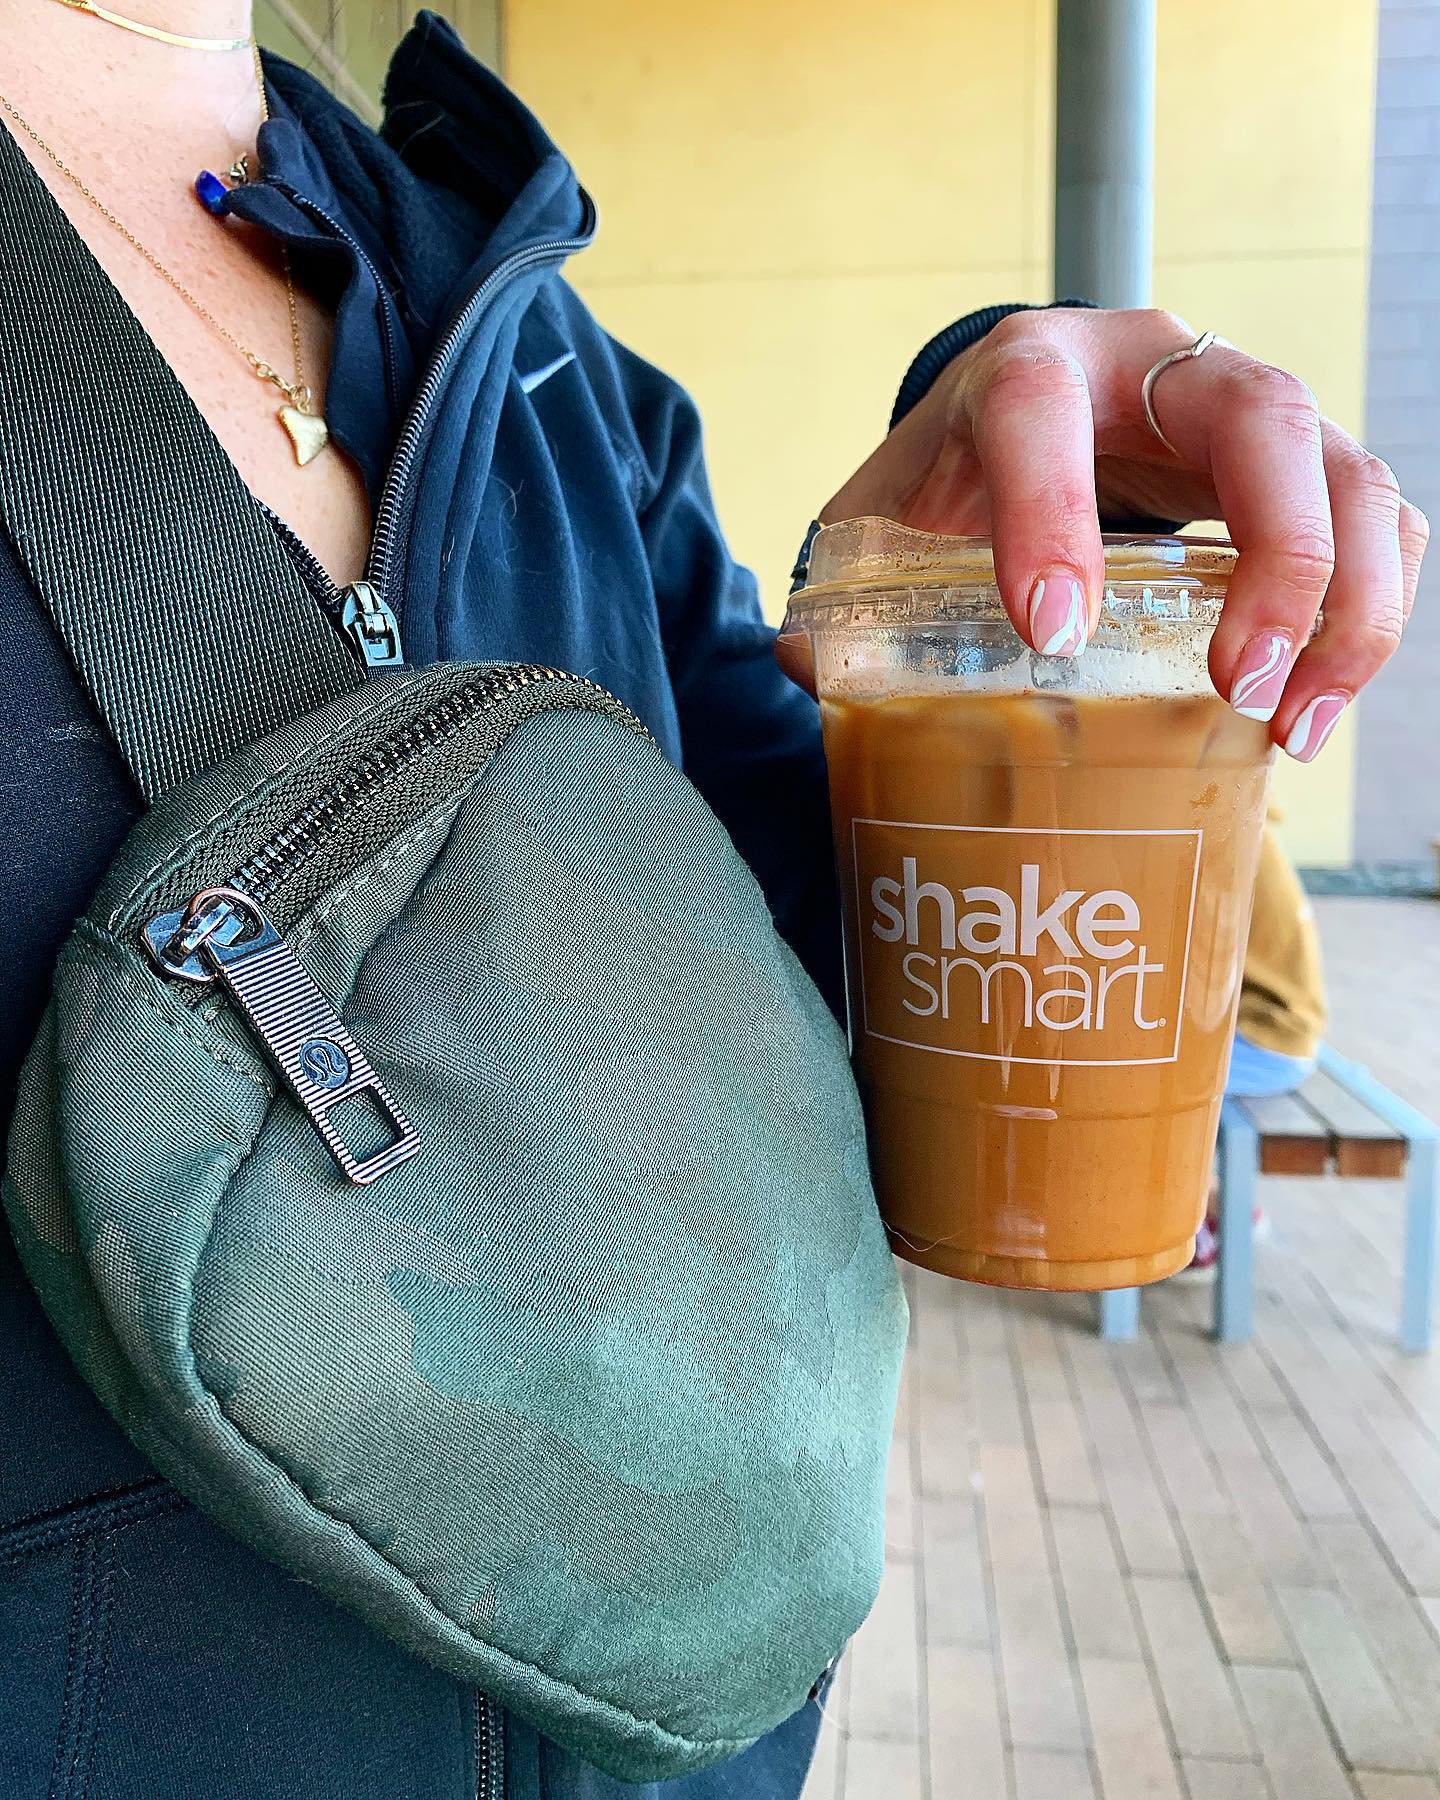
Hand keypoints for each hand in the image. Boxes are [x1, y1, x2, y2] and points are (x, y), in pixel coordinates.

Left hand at [816, 308, 1427, 760]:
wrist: (1027, 415)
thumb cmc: (957, 472)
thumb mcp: (884, 515)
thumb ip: (843, 586)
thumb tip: (804, 666)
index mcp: (1030, 367)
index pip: (1043, 416)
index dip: (1050, 516)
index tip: (1049, 634)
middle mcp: (1158, 365)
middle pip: (1262, 420)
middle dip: (1270, 559)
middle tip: (1234, 686)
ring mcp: (1247, 410)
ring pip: (1348, 475)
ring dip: (1346, 605)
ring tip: (1293, 726)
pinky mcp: (1300, 469)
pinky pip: (1376, 522)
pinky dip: (1369, 613)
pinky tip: (1316, 708)